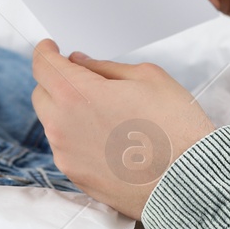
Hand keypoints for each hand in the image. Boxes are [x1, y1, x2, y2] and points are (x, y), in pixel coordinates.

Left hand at [30, 39, 216, 218]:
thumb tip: (80, 63)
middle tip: (82, 79)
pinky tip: (109, 139)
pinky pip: (67, 149)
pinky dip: (78, 138)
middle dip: (56, 81)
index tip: (51, 48)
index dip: (46, 51)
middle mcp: (62, 126)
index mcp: (77, 94)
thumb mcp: (148, 77)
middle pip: (41, 93)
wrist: (188, 180)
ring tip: (105, 114)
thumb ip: (105, 67)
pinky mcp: (76, 177)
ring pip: (53, 123)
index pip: (43, 64)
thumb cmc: (175, 126)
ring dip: (67, 112)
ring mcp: (66, 155)